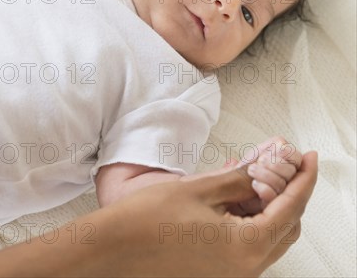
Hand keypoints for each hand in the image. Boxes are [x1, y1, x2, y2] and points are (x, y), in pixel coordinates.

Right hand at [0, 151, 317, 276]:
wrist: (113, 249)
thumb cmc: (149, 218)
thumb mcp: (198, 190)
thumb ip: (238, 181)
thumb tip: (262, 171)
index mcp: (246, 248)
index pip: (290, 208)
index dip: (303, 179)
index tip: (310, 158)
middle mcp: (245, 268)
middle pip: (284, 227)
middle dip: (288, 192)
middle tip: (284, 163)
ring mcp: (229, 274)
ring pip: (267, 237)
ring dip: (268, 206)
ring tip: (257, 176)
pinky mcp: (214, 272)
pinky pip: (246, 245)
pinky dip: (249, 220)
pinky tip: (236, 198)